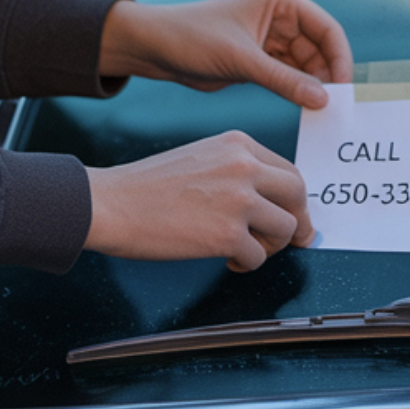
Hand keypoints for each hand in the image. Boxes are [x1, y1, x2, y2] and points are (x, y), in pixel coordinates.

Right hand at [86, 131, 310, 270]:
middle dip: (297, 222)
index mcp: (238, 145)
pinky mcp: (227, 234)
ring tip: (244, 249)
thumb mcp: (202, 158)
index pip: (288, 171)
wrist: (112, 203)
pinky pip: (257, 256)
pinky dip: (246, 264)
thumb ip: (238, 171)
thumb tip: (272, 201)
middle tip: (292, 240)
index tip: (293, 215)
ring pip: (285, 228)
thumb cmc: (147, 187)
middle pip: (297, 195)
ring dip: (269, 246)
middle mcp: (243, 166)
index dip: (294, 199)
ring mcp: (238, 199)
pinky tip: (226, 260)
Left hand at [99, 0, 352, 110]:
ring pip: (306, 67)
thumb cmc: (194, 38)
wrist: (155, 47)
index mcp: (282, 3)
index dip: (340, 58)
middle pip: (320, 50)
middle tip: (335, 110)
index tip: (344, 89)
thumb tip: (324, 99)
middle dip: (328, 78)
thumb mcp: (242, 60)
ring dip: (313, 88)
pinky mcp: (260, 62)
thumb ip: (284, 80)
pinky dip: (297, 93)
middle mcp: (281, 18)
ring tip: (322, 115)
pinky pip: (289, 78)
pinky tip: (305, 111)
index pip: (327, 29)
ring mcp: (272, 41)